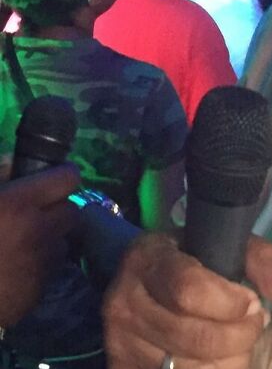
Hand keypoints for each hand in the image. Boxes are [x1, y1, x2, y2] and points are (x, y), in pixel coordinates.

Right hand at [0, 164, 79, 326]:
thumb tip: (14, 163)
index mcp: (18, 204)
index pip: (68, 177)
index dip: (60, 176)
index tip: (50, 180)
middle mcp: (38, 232)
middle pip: (72, 210)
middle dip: (57, 209)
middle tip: (34, 214)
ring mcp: (40, 264)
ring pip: (63, 242)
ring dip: (49, 239)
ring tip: (22, 244)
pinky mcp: (38, 292)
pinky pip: (51, 271)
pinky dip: (39, 267)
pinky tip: (15, 268)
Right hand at [104, 233, 271, 368]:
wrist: (143, 281)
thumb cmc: (191, 258)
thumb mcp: (223, 243)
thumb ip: (261, 260)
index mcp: (148, 260)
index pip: (190, 289)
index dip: (230, 303)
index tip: (250, 301)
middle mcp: (125, 303)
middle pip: (195, 337)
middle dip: (239, 336)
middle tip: (253, 323)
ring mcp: (121, 343)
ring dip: (230, 360)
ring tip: (238, 342)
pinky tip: (221, 360)